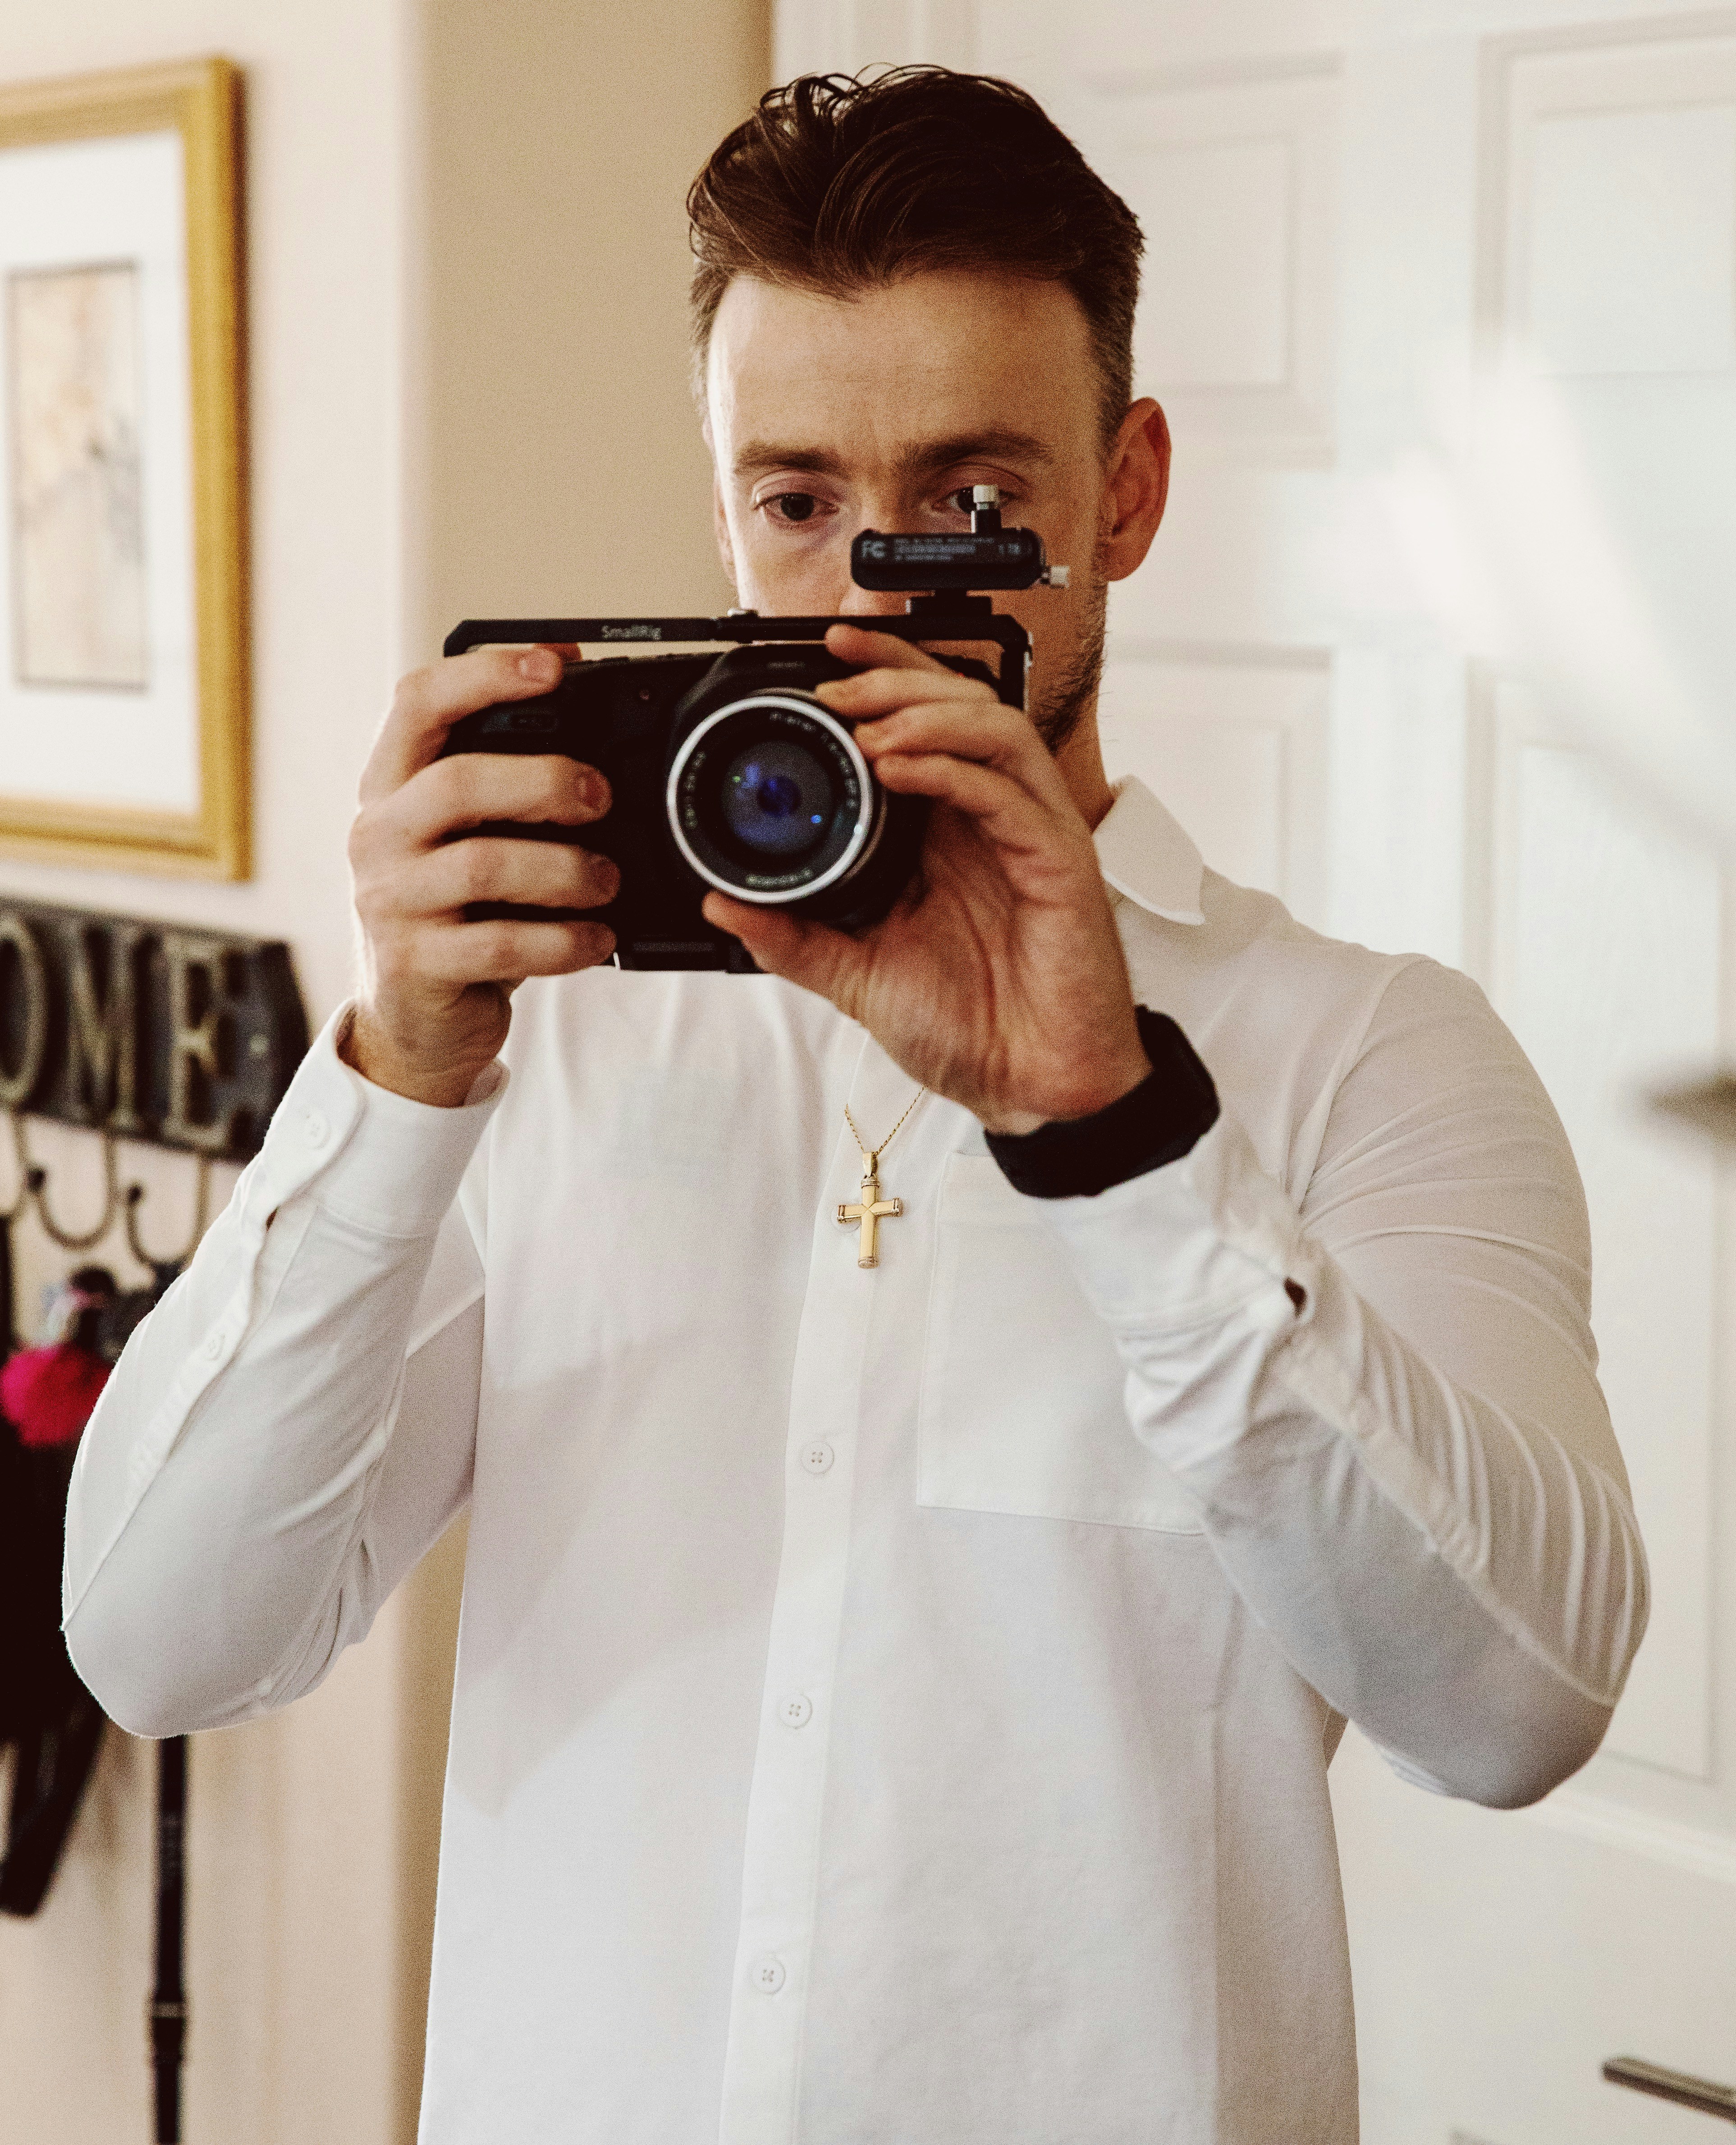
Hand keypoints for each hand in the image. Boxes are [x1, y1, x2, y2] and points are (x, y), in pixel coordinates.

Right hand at [346, 646, 617, 1105]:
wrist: (415, 1022)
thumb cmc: (458, 914)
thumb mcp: (470, 840)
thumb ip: (507, 788)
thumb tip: (589, 715)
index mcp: (388, 788)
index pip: (417, 702)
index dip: (485, 674)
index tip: (556, 666)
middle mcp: (375, 836)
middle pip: (457, 781)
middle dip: (543, 781)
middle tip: (601, 797)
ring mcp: (388, 903)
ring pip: (484, 865)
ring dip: (565, 869)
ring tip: (608, 880)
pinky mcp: (415, 965)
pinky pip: (503, 944)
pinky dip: (566, 941)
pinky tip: (597, 939)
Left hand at [701, 625, 1149, 1132]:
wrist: (1031, 1088)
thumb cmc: (968, 1028)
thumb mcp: (857, 976)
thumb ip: (792, 936)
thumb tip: (721, 904)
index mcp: (950, 833)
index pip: (924, 721)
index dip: (885, 673)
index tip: (823, 653)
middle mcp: (992, 821)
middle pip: (960, 703)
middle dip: (897, 676)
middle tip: (837, 681)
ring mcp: (1030, 834)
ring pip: (993, 727)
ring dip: (926, 711)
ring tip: (869, 723)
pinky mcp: (1060, 860)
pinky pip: (1010, 790)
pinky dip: (953, 767)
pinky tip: (903, 766)